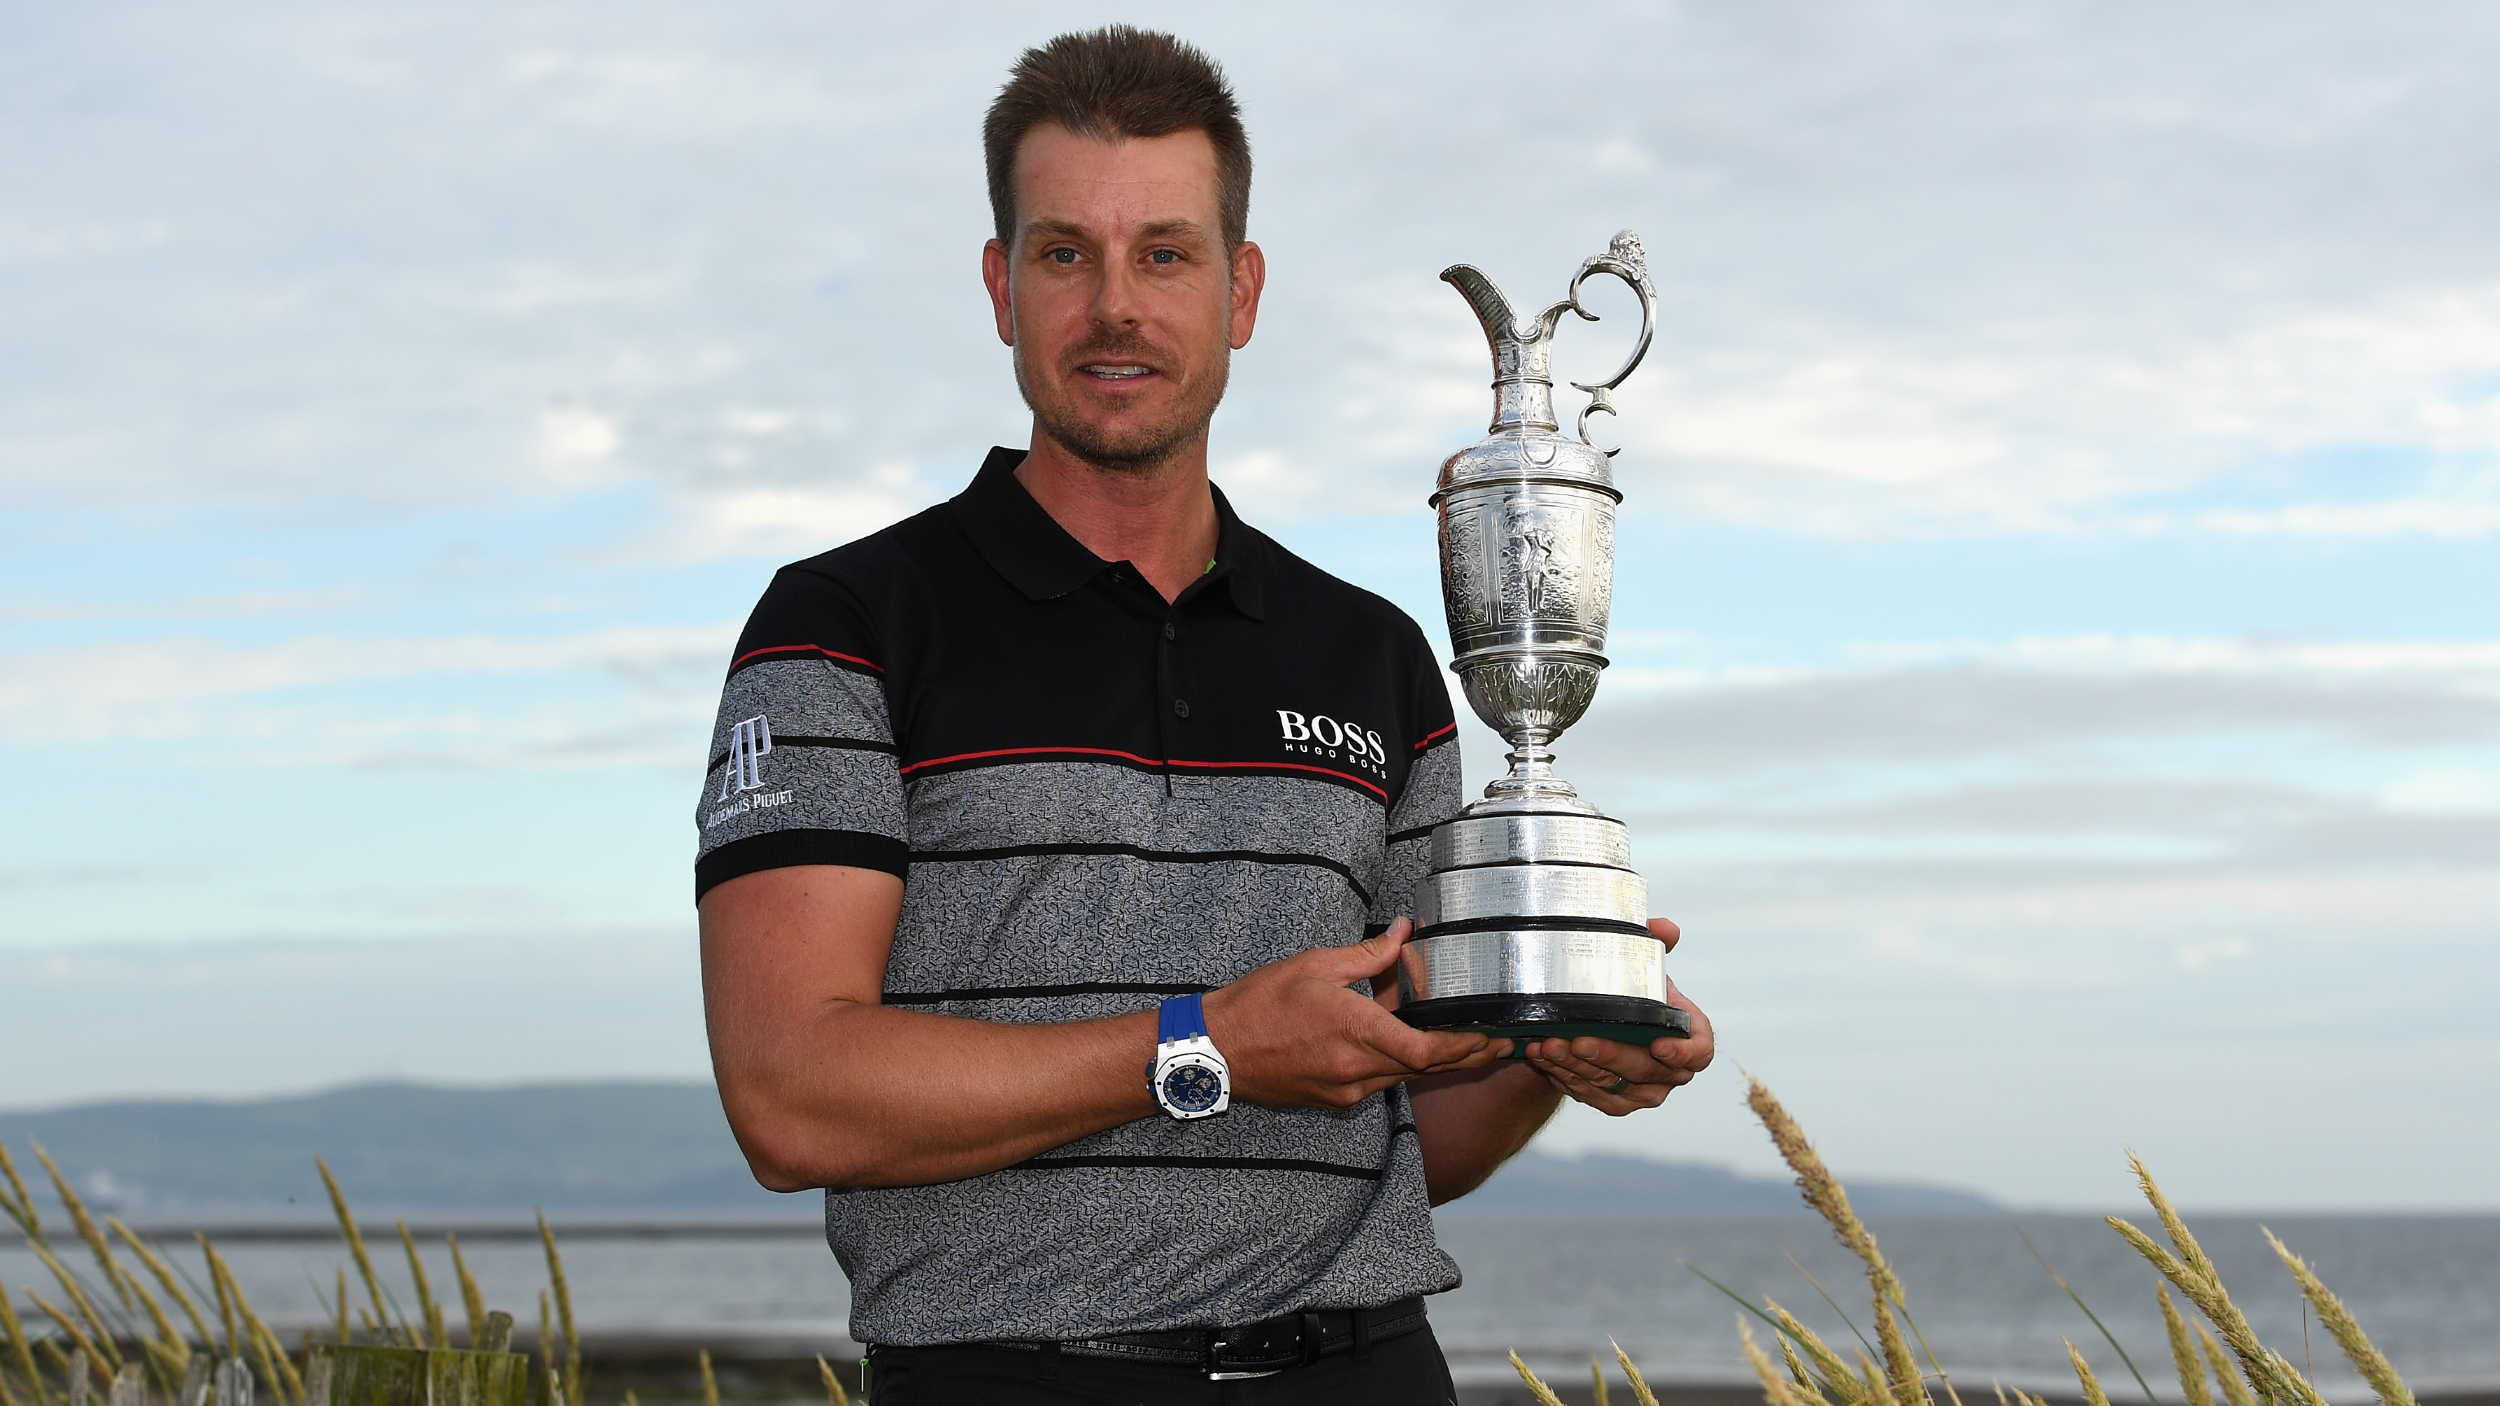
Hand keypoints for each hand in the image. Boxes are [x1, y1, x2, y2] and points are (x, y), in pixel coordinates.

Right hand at [1204, 920, 1501, 1109]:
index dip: (1463, 1047)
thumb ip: (1367, 956)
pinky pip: (1379, 1083)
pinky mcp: (1334, 1100)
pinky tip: (1406, 1044)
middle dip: (1466, 1056)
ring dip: (1434, 1060)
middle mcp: (1354, 1070)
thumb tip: (1404, 934)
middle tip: (1501, 1042)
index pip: (1424, 1051)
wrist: (1215, 1051)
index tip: (1489, 1034)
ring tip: (1464, 1038)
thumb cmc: (1258, 1005)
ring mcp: (1345, 1090)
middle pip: (1426, 1069)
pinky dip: (1400, 1065)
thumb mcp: (1314, 965)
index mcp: (1353, 1031)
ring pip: (1404, 1077)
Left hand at [1515, 918, 1713, 1115]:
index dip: (1683, 1052)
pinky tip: (1542, 1057)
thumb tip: (1664, 928)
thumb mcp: (1638, 961)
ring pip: (1613, 1087)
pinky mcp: (1614, 1103)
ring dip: (1577, 1067)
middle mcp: (1671, 1070)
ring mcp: (1643, 1091)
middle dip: (1611, 1056)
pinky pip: (1590, 1095)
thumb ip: (1652, 943)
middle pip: (1646, 1071)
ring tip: (1548, 1045)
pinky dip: (1564, 1076)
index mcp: (1689, 1035)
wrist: (1597, 1019)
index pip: (1700, 1052)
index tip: (1658, 1046)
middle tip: (1579, 1039)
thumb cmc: (1628, 988)